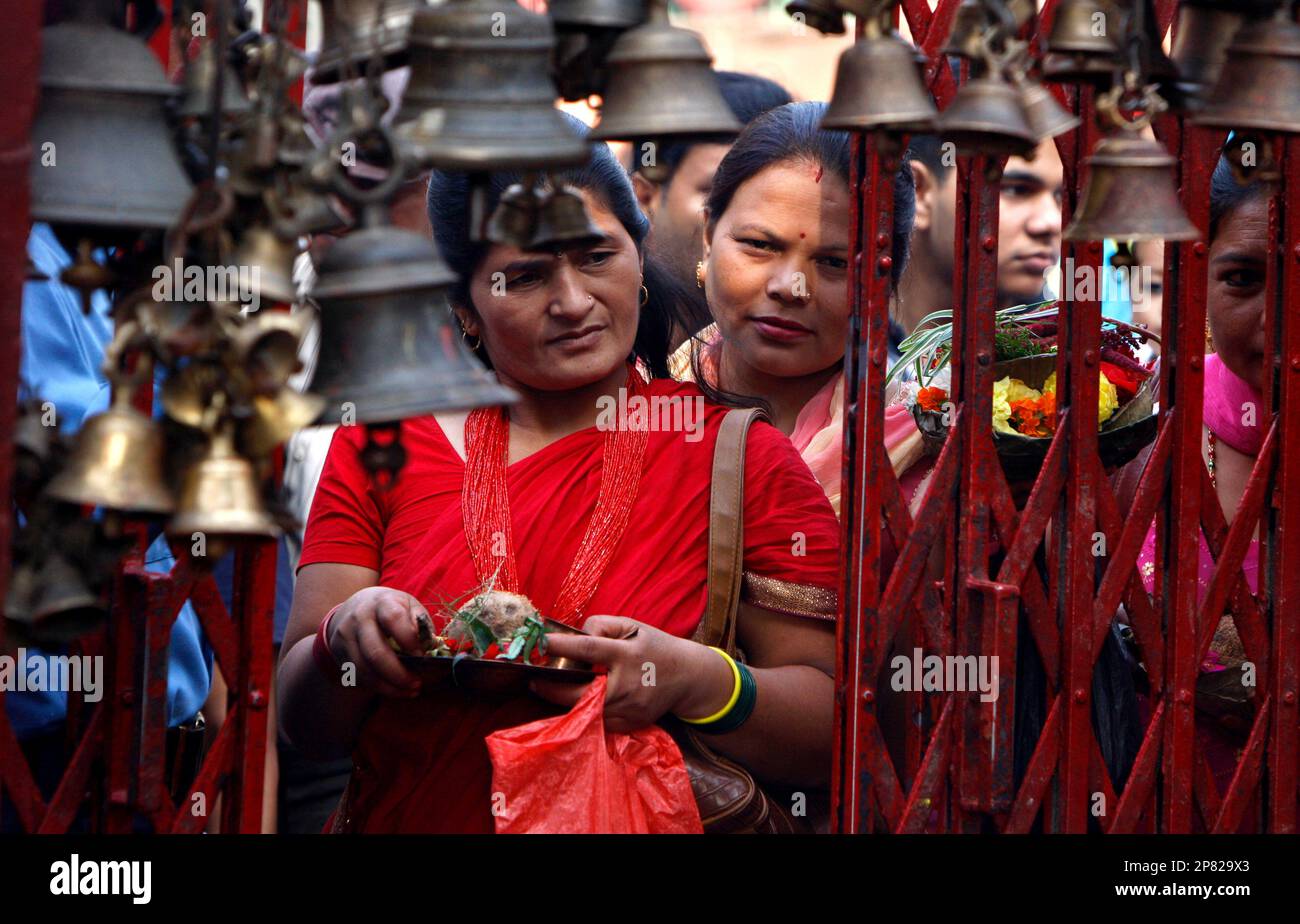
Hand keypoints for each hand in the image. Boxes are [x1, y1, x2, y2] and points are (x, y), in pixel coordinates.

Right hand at [326, 586, 427, 698]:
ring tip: (409, 690)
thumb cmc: (390, 609)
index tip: (422, 656)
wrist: (355, 607)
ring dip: (389, 686)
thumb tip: (429, 646)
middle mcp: (360, 618)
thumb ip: (419, 623)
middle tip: (417, 683)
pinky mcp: (340, 652)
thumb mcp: (408, 606)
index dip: (408, 640)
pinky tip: (394, 689)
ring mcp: (346, 636)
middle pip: (375, 652)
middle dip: (399, 674)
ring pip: (364, 669)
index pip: (393, 619)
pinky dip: (378, 687)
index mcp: (382, 602)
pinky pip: (358, 676)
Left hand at [531, 615, 731, 733]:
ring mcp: (629, 709)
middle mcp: (627, 684)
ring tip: (548, 690)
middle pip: (580, 692)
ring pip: (585, 711)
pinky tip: (574, 702)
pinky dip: (583, 712)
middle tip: (534, 681)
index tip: (541, 643)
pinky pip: (597, 721)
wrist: (688, 677)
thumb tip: (571, 637)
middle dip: (551, 688)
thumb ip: (601, 625)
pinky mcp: (629, 725)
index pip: (589, 650)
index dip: (561, 647)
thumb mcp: (632, 625)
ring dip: (564, 701)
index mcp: (627, 654)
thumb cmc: (655, 646)